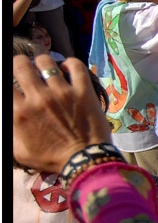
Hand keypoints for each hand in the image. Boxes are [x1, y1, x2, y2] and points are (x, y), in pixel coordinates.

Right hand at [13, 55, 112, 172]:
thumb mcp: (20, 150)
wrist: (85, 161)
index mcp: (20, 112)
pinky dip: (70, 63)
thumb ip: (10, 130)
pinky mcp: (83, 92)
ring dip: (43, 62)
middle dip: (20, 64)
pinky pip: (76, 66)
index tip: (14, 82)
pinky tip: (68, 67)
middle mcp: (38, 98)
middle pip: (21, 65)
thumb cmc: (52, 159)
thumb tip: (11, 114)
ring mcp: (62, 93)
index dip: (8, 79)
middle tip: (26, 68)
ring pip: (46, 62)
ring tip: (46, 67)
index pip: (6, 83)